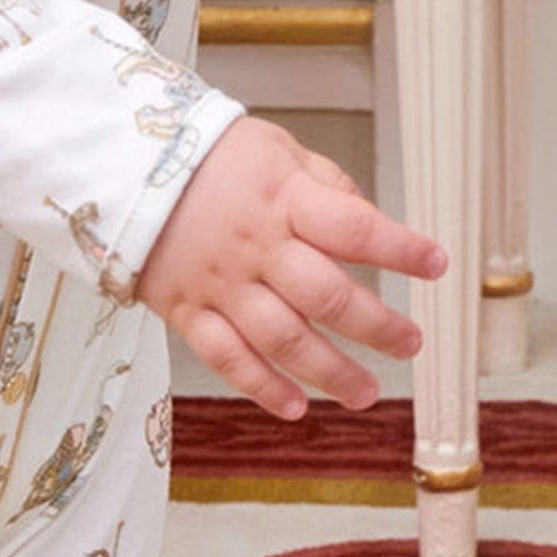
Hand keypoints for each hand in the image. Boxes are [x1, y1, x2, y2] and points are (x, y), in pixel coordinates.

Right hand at [135, 115, 444, 422]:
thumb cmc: (206, 155)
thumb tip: (367, 221)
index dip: (400, 248)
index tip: (436, 265)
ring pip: (282, 339)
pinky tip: (295, 407)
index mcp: (283, 199)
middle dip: (377, 327)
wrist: (119, 163)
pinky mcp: (187, 310)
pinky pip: (226, 357)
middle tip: (409, 345)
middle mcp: (256, 246)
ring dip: (330, 372)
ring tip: (367, 393)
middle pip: (326, 296)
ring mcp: (220, 283)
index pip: (354, 228)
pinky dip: (261, 387)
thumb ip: (326, 185)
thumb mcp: (276, 149)